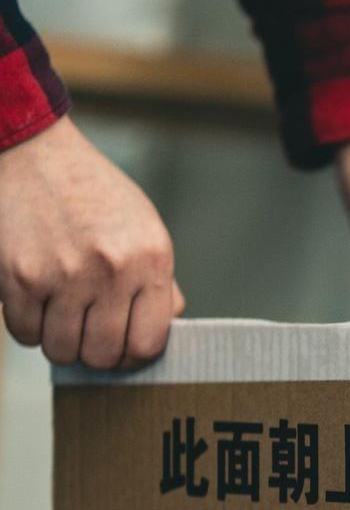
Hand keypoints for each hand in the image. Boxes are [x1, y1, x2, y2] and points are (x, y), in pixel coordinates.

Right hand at [0, 117, 183, 368]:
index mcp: (151, 260)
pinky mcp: (22, 275)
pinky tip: (35, 301)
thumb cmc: (93, 195)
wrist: (35, 153)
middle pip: (103, 356)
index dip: (132, 354)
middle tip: (86, 332)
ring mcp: (65, 274)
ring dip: (58, 341)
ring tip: (60, 313)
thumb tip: (167, 329)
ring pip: (61, 351)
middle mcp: (112, 270)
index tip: (121, 345)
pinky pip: (25, 334)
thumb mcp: (144, 229)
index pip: (148, 343)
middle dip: (93, 353)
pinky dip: (28, 327)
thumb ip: (159, 283)